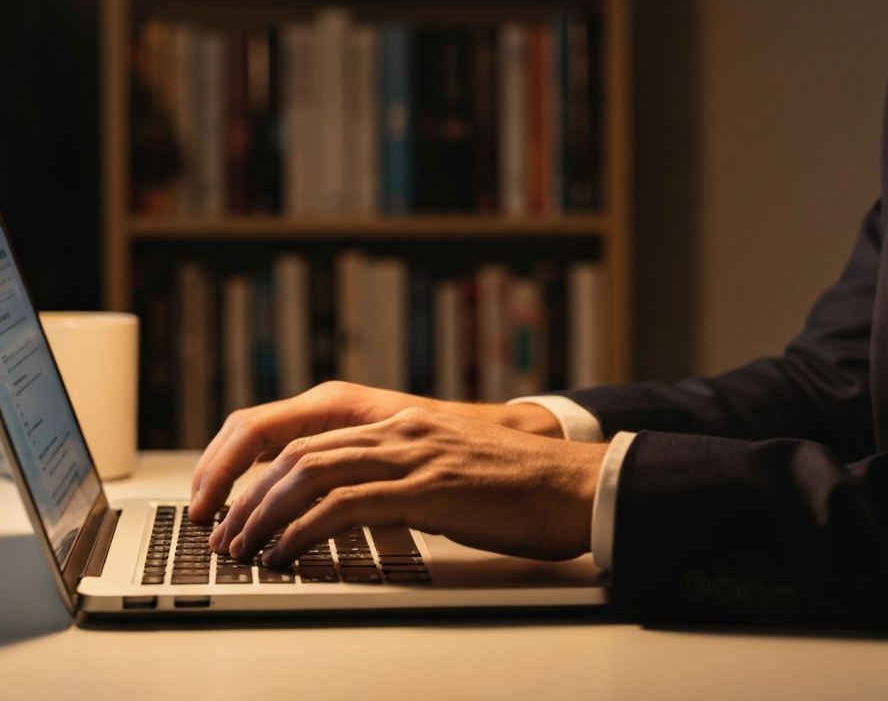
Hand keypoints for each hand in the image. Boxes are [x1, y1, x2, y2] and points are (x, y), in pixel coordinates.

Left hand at [207, 407, 606, 564]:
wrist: (573, 484)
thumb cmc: (516, 486)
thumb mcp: (447, 467)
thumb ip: (401, 475)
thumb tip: (351, 510)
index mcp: (401, 421)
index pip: (306, 434)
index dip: (257, 466)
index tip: (231, 503)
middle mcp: (400, 429)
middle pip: (297, 452)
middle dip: (248, 495)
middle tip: (223, 535)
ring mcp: (414, 455)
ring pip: (312, 473)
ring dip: (265, 514)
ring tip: (242, 550)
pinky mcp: (429, 489)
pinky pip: (347, 506)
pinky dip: (305, 531)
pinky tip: (287, 556)